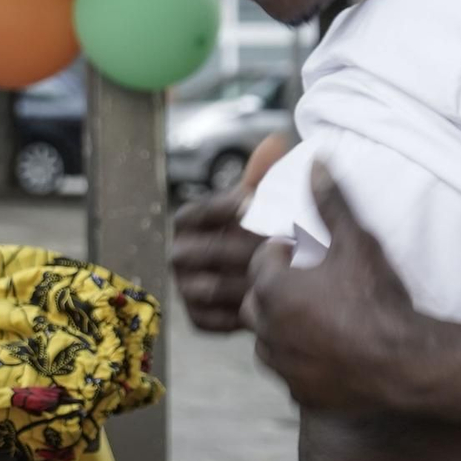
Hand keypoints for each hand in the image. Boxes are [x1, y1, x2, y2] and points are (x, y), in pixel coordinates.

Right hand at [170, 132, 290, 333]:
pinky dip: (237, 315)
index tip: (252, 203)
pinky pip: (210, 319)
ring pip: (203, 288)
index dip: (219, 208)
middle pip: (194, 253)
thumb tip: (275, 141)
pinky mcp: (198, 318)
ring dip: (239, 284)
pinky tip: (269, 306)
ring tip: (275, 279)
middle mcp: (180, 254)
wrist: (280, 281)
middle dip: (234, 249)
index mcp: (190, 221)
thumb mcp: (269, 201)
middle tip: (272, 247)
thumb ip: (267, 173)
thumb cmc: (269, 230)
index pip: (193, 213)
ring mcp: (186, 288)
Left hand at [241, 163, 420, 411]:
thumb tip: (317, 162)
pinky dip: (302, 361)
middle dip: (278, 292)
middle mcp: (267, 328)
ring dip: (285, 327)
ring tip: (323, 319)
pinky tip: (332, 352)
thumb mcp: (356, 242)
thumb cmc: (378, 298)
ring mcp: (282, 364)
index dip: (286, 257)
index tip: (310, 258)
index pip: (262, 262)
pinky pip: (290, 372)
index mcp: (273, 288)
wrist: (406, 362)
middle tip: (315, 288)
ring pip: (269, 339)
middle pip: (258, 301)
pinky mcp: (299, 392)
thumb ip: (331, 203)